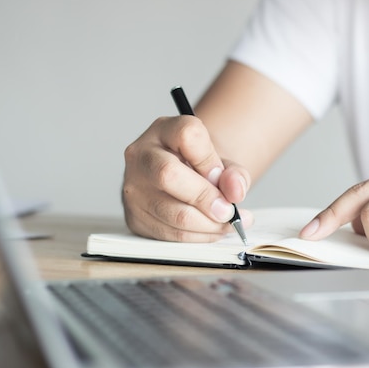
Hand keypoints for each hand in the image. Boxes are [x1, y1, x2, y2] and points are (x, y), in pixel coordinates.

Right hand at [122, 115, 251, 241]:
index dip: (210, 160)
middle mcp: (141, 155)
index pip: (188, 135)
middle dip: (206, 198)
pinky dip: (198, 237)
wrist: (181, 180)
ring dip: (207, 224)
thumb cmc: (201, 169)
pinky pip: (169, 233)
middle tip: (228, 210)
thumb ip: (235, 174)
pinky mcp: (135, 216)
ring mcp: (133, 187)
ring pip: (171, 212)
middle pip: (168, 174)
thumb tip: (235, 192)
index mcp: (164, 130)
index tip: (221, 176)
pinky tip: (212, 230)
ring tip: (227, 223)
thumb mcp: (223, 163)